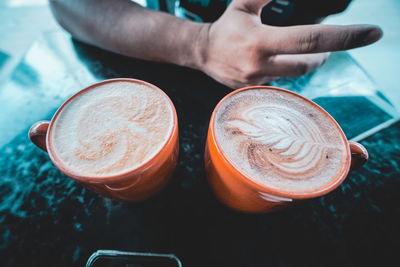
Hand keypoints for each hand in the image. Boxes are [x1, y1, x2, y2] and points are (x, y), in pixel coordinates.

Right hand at [196, 0, 381, 88]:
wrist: (202, 54)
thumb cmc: (227, 26)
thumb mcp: (245, 4)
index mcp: (259, 41)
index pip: (310, 39)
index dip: (344, 37)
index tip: (372, 33)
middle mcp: (260, 66)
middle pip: (309, 63)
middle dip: (322, 54)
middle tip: (323, 46)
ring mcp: (257, 83)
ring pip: (296, 75)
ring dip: (304, 63)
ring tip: (295, 52)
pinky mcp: (255, 92)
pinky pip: (283, 84)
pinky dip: (288, 72)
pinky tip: (278, 63)